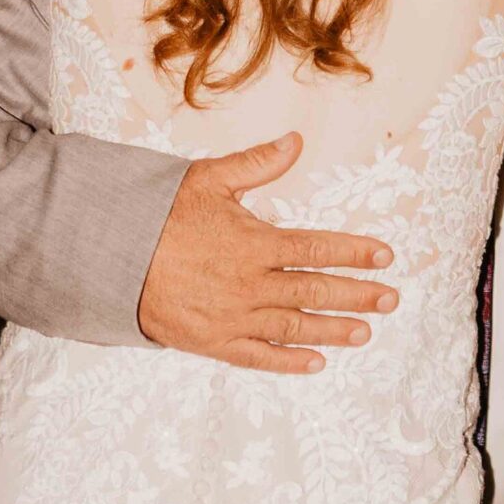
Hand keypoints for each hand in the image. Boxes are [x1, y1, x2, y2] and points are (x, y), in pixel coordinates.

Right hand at [137, 131, 398, 374]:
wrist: (112, 261)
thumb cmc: (159, 216)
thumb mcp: (207, 179)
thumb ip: (257, 163)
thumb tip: (296, 140)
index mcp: (254, 243)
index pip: (317, 248)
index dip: (354, 252)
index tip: (385, 255)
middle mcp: (250, 285)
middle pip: (315, 291)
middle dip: (357, 295)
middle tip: (391, 299)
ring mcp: (233, 318)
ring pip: (294, 328)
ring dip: (333, 330)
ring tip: (365, 332)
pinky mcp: (214, 343)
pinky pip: (259, 358)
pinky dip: (289, 361)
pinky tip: (315, 362)